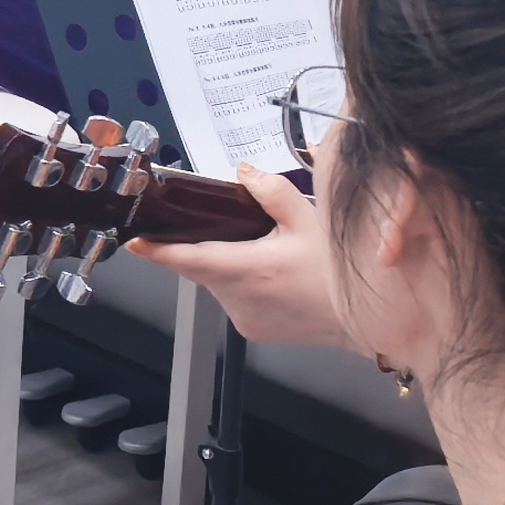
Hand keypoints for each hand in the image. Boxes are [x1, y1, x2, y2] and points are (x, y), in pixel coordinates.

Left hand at [134, 163, 347, 346]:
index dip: (158, 250)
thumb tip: (245, 174)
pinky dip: (243, 284)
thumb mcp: (310, 221)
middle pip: (203, 267)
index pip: (189, 258)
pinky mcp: (254, 329)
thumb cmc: (340, 271)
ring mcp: (245, 318)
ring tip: (266, 252)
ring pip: (218, 284)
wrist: (369, 319)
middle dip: (205, 245)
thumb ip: (271, 192)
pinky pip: (235, 300)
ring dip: (228, 265)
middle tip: (230, 228)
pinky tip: (273, 275)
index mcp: (248, 269)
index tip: (135, 241)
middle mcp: (240, 298)